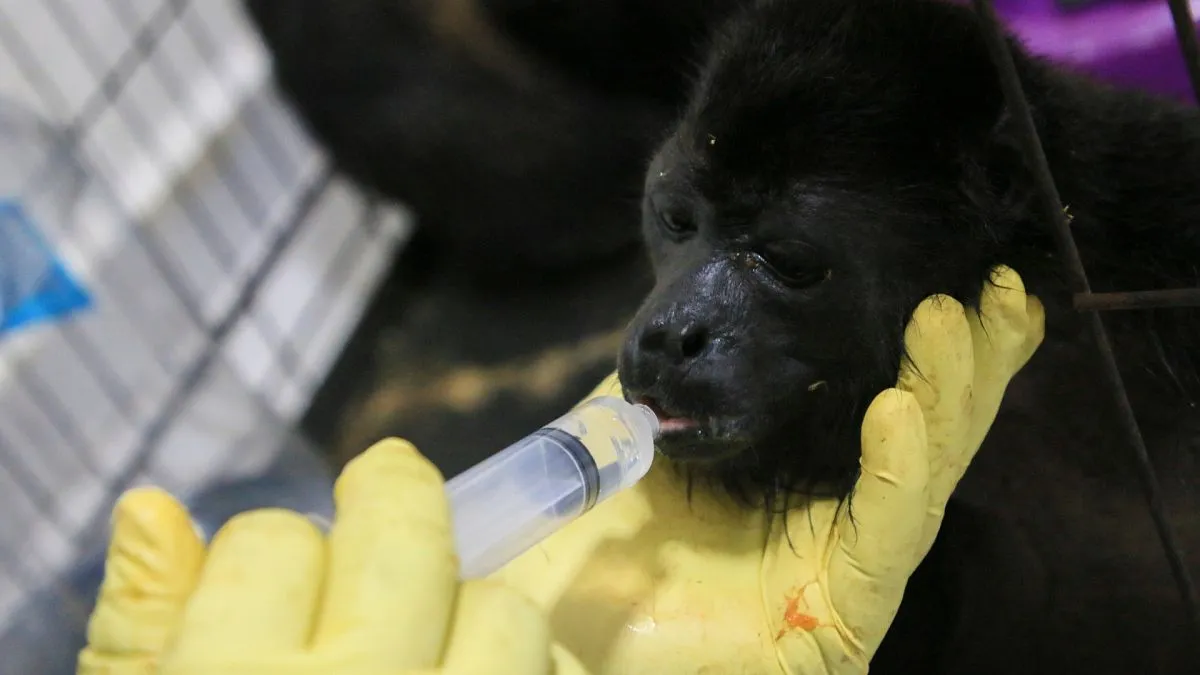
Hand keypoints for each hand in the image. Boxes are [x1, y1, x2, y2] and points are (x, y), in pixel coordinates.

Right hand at [77, 440, 589, 674]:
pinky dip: (532, 672)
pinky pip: (562, 673)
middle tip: (391, 498)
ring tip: (443, 645)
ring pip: (502, 605)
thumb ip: (143, 632)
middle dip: (396, 505)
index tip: (286, 567)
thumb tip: (149, 508)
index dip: (278, 547)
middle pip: (408, 533)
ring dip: (475, 612)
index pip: (274, 542)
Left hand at [527, 265, 1044, 674]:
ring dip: (941, 396)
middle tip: (998, 286)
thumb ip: (661, 379)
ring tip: (948, 321)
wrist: (564, 638)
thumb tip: (683, 299)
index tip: (960, 274)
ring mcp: (844, 574)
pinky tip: (898, 413)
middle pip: (928, 435)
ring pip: (922, 482)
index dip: (933, 348)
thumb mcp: (625, 439)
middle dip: (968, 361)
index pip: (890, 402)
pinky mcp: (837, 623)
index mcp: (802, 478)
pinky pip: (879, 543)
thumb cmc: (596, 549)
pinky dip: (895, 474)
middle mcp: (838, 523)